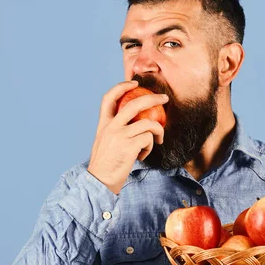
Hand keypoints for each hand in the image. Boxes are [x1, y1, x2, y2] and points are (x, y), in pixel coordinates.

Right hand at [88, 80, 168, 194]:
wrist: (99, 182)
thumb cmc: (105, 165)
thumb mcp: (104, 142)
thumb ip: (115, 131)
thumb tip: (134, 122)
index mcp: (103, 125)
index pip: (109, 98)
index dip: (122, 86)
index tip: (134, 83)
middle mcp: (111, 127)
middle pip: (134, 104)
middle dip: (153, 98)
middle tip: (164, 98)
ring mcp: (120, 136)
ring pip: (148, 123)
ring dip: (158, 131)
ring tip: (157, 141)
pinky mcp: (130, 146)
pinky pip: (149, 139)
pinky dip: (150, 147)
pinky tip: (142, 156)